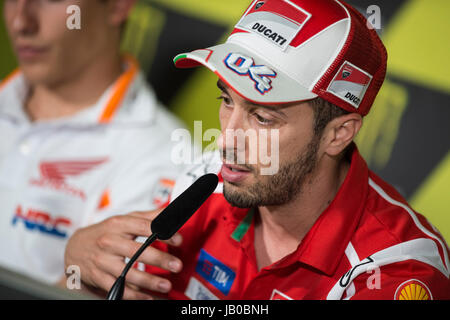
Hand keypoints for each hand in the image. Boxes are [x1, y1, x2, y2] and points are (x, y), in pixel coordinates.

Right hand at [64, 210, 182, 299]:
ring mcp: (102, 261)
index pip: (143, 227)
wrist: (75, 247)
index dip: (162, 233)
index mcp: (118, 224)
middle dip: (159, 259)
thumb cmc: (105, 232)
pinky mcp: (98, 277)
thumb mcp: (124, 220)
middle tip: (176, 265)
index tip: (178, 240)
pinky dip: (134, 295)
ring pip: (127, 273)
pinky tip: (148, 297)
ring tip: (166, 285)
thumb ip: (147, 216)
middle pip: (136, 251)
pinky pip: (117, 288)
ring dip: (148, 281)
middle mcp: (109, 242)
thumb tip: (170, 211)